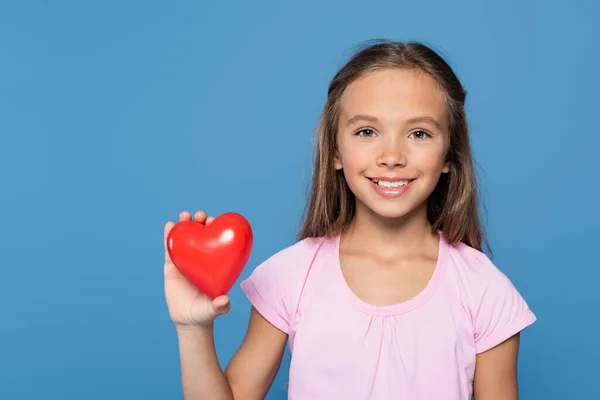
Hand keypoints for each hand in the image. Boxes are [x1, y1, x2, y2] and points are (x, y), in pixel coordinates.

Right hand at [164, 210, 230, 329]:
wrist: (188, 320)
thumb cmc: (205, 313)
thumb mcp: (214, 310)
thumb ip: (220, 307)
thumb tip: (224, 301)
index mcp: (213, 263)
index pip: (215, 242)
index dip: (215, 230)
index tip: (213, 221)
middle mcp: (200, 259)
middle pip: (200, 236)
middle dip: (200, 222)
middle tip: (200, 216)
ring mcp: (185, 260)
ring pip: (184, 239)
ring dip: (184, 225)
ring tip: (184, 215)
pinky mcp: (171, 266)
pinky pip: (169, 249)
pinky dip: (168, 236)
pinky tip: (169, 225)